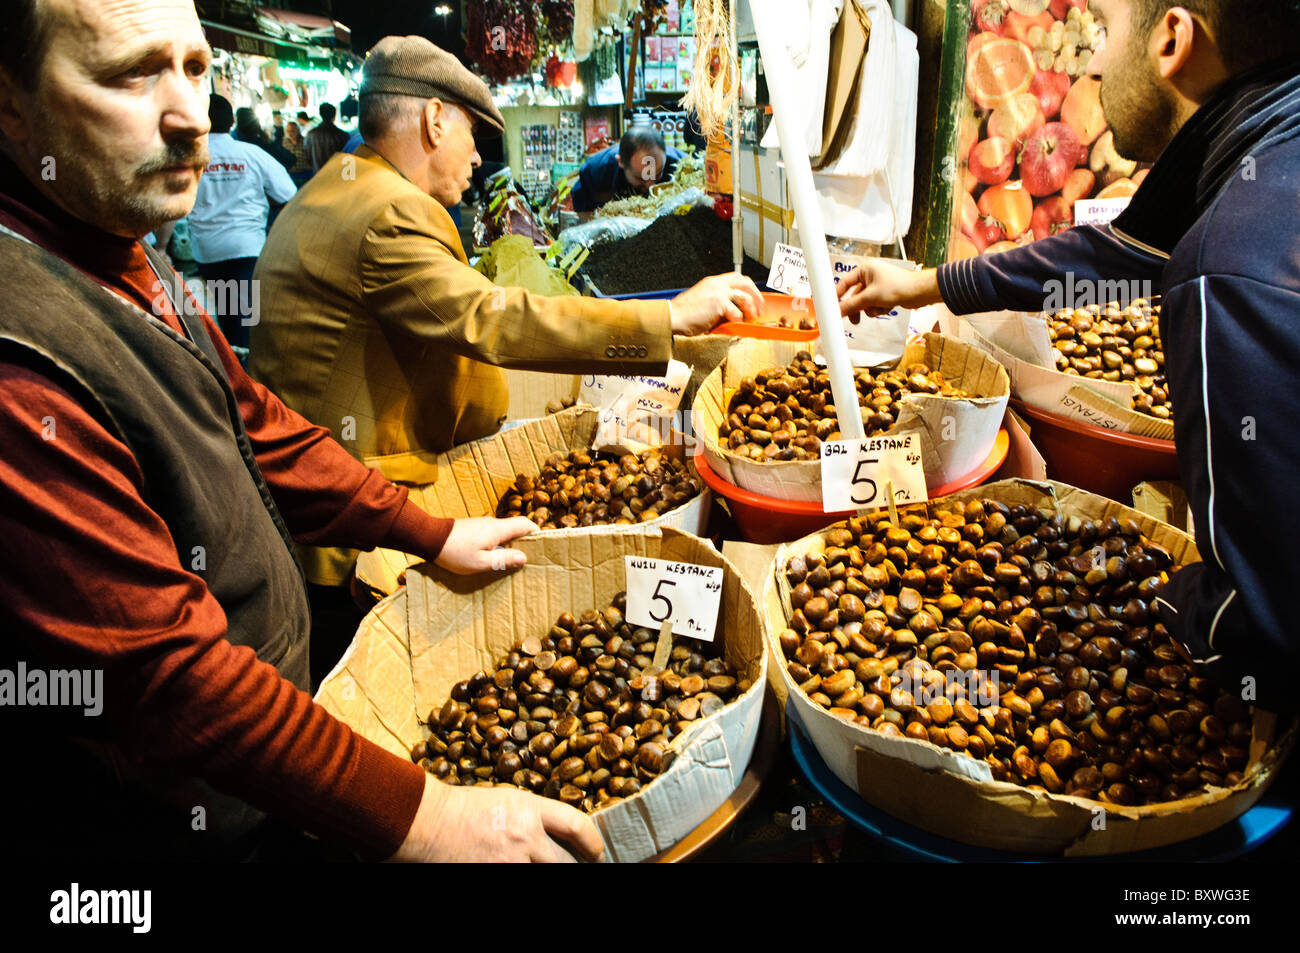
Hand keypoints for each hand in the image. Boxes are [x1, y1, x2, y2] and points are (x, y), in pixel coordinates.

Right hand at [390, 774, 604, 861]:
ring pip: (547, 875)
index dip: (593, 842)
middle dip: (575, 868)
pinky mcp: (494, 876)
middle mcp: (525, 837)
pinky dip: (524, 880)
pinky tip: (521, 876)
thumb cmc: (462, 807)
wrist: (426, 821)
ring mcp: (510, 862)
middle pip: (566, 863)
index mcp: (529, 809)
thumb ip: (531, 816)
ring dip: (550, 874)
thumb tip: (554, 836)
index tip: (597, 852)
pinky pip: (521, 884)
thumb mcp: (505, 799)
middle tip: (579, 868)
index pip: (576, 825)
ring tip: (548, 871)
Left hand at [434, 516, 535, 574]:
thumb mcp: (481, 563)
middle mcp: (493, 523)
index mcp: (498, 530)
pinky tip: (494, 555)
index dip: (537, 533)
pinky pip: (493, 533)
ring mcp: (482, 524)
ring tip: (511, 560)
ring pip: (504, 531)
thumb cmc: (455, 553)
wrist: (429, 538)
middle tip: (529, 557)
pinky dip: (499, 542)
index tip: (543, 545)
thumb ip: (503, 560)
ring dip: (511, 543)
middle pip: (516, 528)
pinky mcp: (474, 527)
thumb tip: (524, 557)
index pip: (525, 524)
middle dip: (525, 540)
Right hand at [669, 273, 762, 334]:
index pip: (737, 278)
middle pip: (746, 283)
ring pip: (744, 297)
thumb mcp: (703, 300)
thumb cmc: (684, 313)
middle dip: (756, 296)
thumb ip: (718, 301)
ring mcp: (718, 292)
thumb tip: (735, 311)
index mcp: (713, 282)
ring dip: (750, 310)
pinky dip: (738, 319)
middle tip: (759, 309)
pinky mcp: (718, 304)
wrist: (672, 316)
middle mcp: (717, 284)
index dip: (749, 288)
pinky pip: (736, 312)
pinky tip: (734, 323)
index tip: (754, 298)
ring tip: (750, 319)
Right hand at [836, 260, 940, 317]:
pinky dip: (879, 309)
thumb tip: (838, 310)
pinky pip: (874, 305)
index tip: (833, 307)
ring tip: (878, 308)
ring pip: (864, 303)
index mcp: (865, 269)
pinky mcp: (884, 294)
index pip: (844, 283)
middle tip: (854, 319)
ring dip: (870, 309)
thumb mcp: (871, 297)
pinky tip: (888, 307)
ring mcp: (877, 286)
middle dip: (857, 307)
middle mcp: (870, 276)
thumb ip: (852, 305)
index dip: (838, 296)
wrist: (920, 292)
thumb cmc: (900, 286)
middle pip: (854, 296)